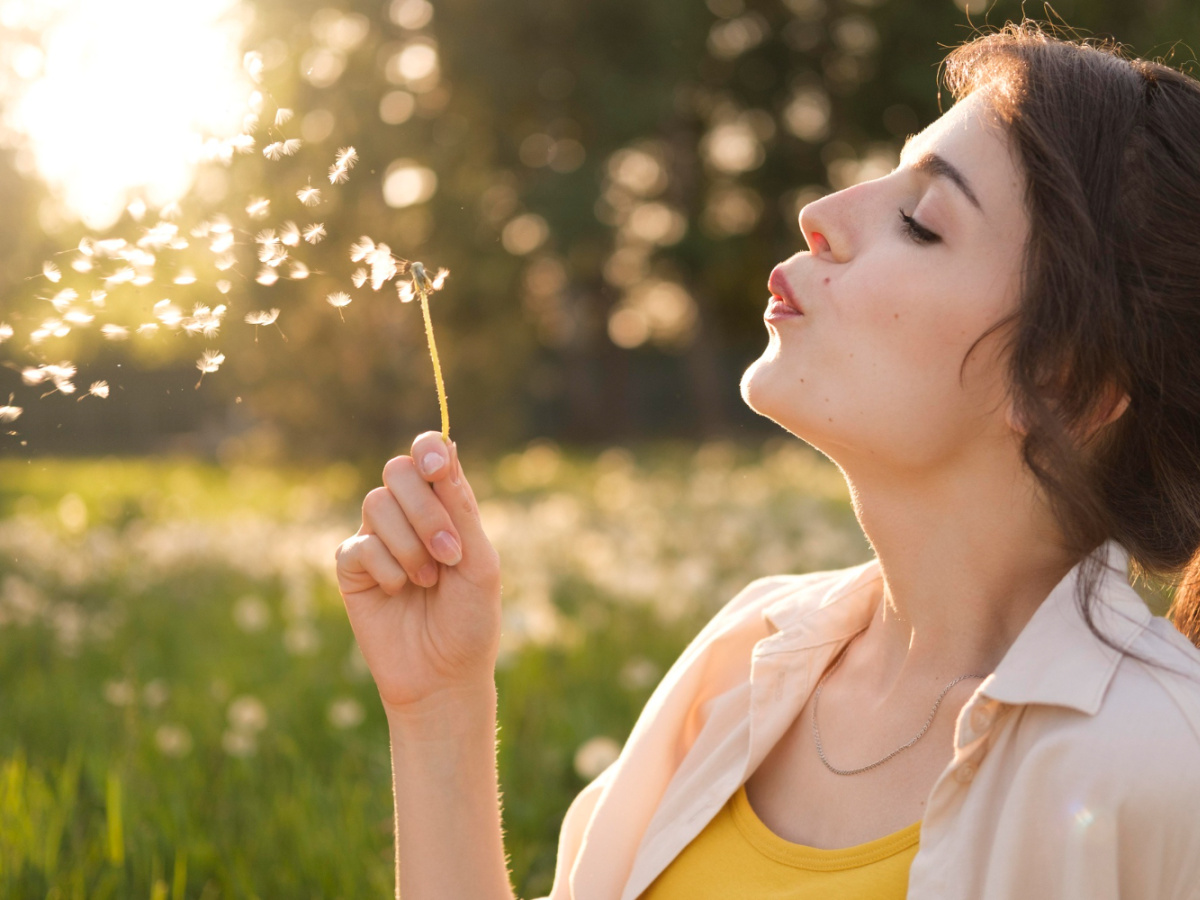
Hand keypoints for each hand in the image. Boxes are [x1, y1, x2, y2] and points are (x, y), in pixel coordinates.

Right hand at [335, 432, 501, 716]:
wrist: (444, 676)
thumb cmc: (470, 620)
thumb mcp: (479, 564)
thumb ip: (462, 510)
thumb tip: (449, 449)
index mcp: (445, 506)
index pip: (429, 455)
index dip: (428, 450)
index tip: (438, 470)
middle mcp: (409, 515)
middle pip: (398, 471)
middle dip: (426, 510)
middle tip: (450, 553)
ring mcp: (377, 538)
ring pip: (376, 503)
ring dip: (409, 545)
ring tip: (427, 582)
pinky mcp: (352, 567)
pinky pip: (359, 546)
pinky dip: (386, 569)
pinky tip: (399, 592)